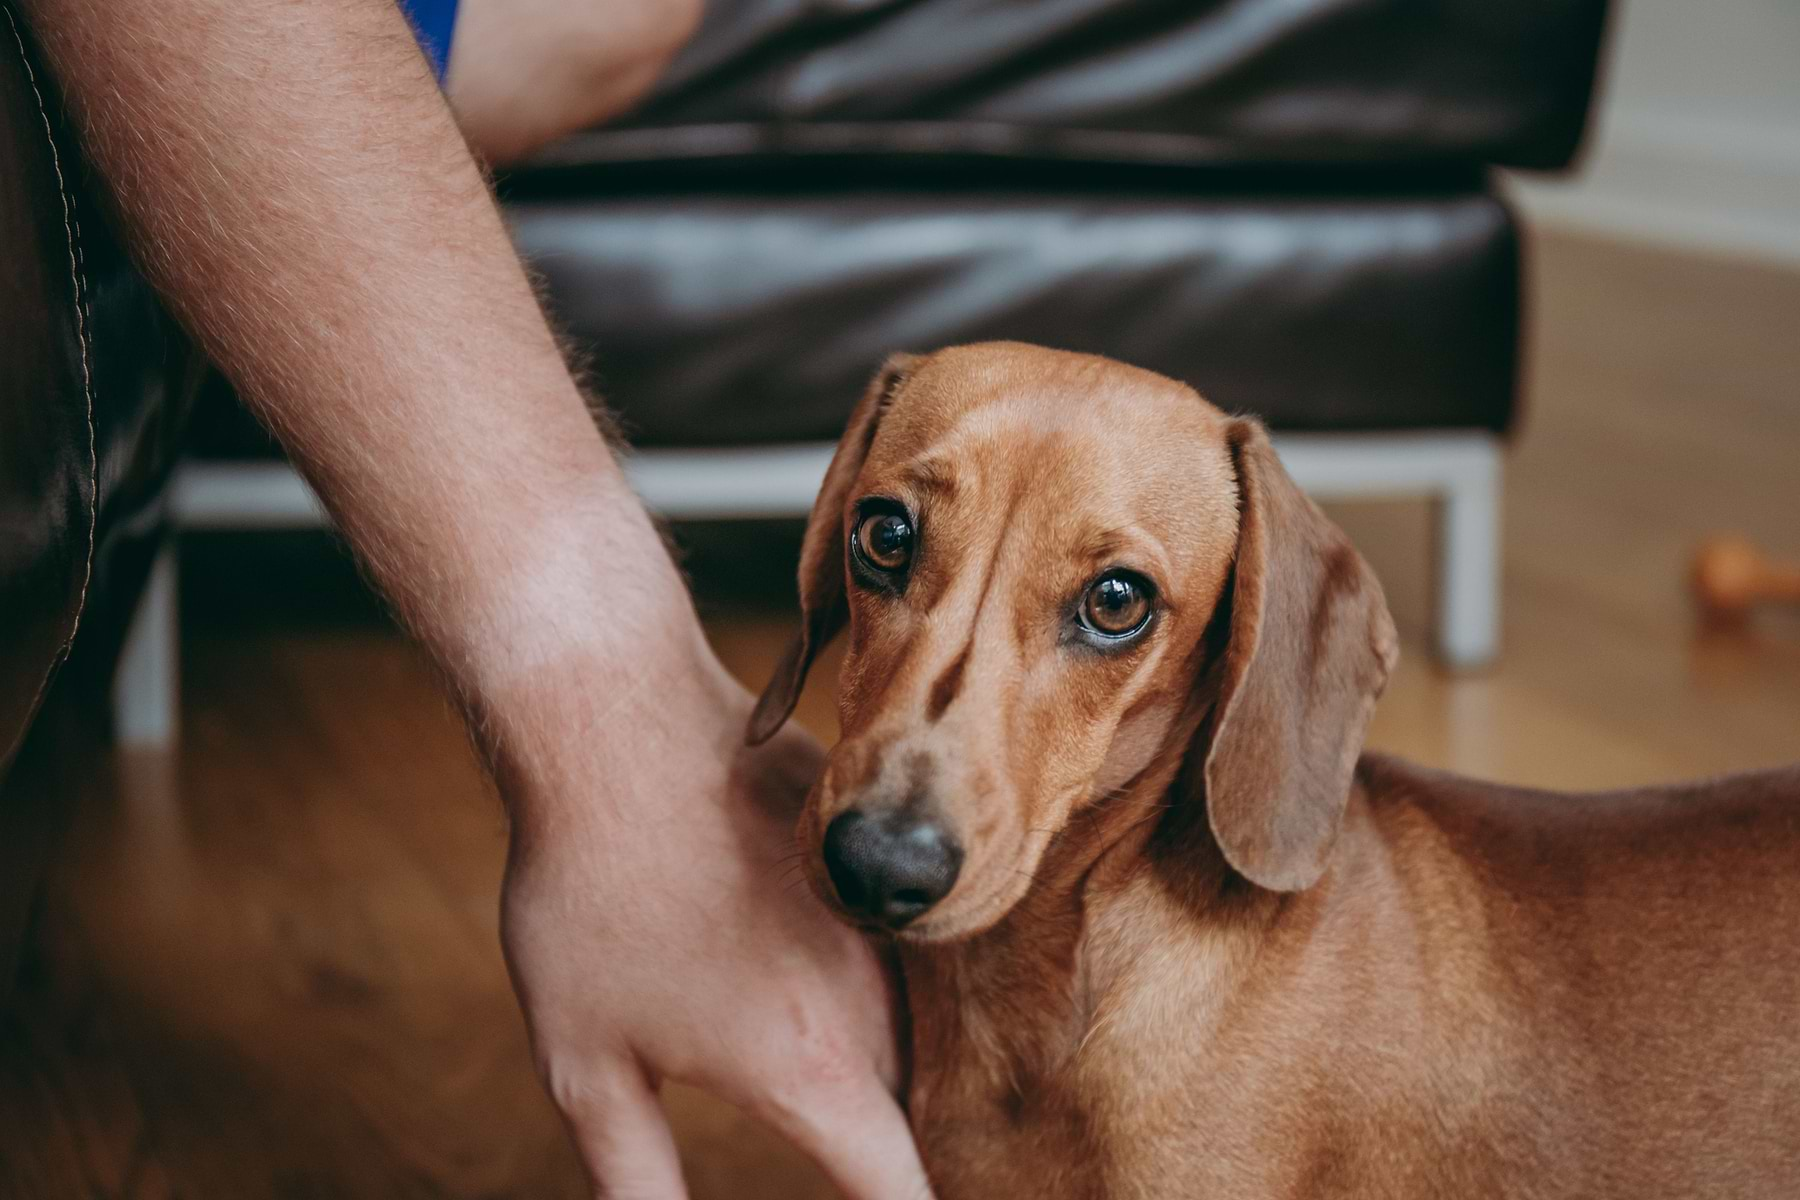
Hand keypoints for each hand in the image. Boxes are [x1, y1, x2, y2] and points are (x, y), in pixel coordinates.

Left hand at [497, 635, 932, 1199]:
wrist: (619, 728)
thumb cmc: (589, 898)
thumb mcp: (585, 1065)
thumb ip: (636, 1179)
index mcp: (810, 1068)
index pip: (899, 1192)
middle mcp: (872, 1000)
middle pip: (911, 1106)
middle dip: (887, 1139)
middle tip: (819, 1125)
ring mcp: (882, 917)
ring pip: (912, 1020)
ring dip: (883, 1055)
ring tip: (804, 1049)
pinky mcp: (873, 855)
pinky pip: (896, 939)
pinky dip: (876, 974)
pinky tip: (806, 960)